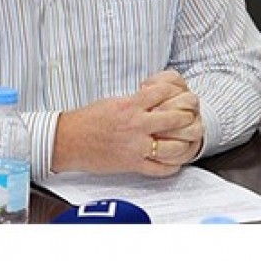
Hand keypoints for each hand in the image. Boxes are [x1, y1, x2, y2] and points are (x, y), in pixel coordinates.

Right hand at [52, 73, 200, 176]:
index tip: (182, 94)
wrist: (67, 141)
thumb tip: (158, 98)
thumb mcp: (115, 101)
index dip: (177, 91)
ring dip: (185, 142)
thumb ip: (137, 101)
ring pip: (173, 146)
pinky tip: (176, 161)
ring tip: (189, 139)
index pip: (164, 93)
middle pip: (176, 119)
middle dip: (188, 115)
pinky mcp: (132, 164)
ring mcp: (136, 146)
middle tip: (193, 115)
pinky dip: (172, 166)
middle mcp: (136, 125)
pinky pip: (160, 169)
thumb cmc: (88, 119)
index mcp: (131, 105)